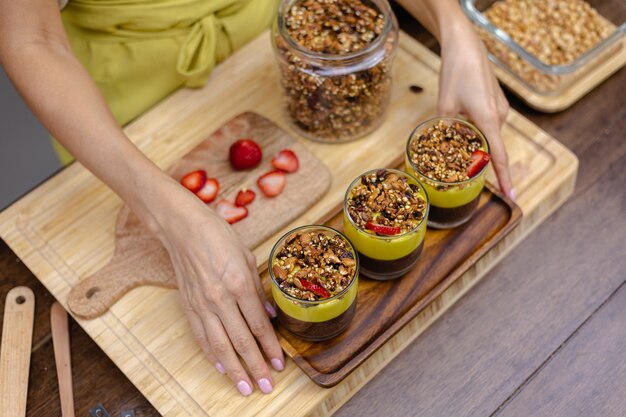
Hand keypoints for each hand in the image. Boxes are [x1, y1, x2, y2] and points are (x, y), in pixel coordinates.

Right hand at [155, 190, 284, 395]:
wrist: (183, 229)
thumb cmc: (219, 238)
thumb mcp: (248, 259)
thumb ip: (258, 291)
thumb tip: (270, 317)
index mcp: (239, 284)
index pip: (259, 326)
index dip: (270, 348)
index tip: (280, 364)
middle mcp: (220, 299)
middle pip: (241, 341)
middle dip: (256, 367)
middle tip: (267, 386)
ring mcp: (201, 305)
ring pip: (220, 346)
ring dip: (234, 370)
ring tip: (245, 387)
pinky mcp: (188, 306)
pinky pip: (201, 337)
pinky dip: (212, 355)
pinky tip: (222, 368)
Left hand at [438, 21, 514, 199]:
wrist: (466, 46)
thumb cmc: (456, 74)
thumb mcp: (444, 106)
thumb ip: (446, 130)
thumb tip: (442, 146)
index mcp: (489, 120)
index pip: (499, 156)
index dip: (504, 178)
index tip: (511, 196)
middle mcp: (499, 116)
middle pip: (491, 148)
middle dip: (478, 161)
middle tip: (461, 171)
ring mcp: (500, 108)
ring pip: (488, 135)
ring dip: (474, 143)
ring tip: (455, 145)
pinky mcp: (496, 102)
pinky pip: (488, 124)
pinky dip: (477, 131)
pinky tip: (460, 127)